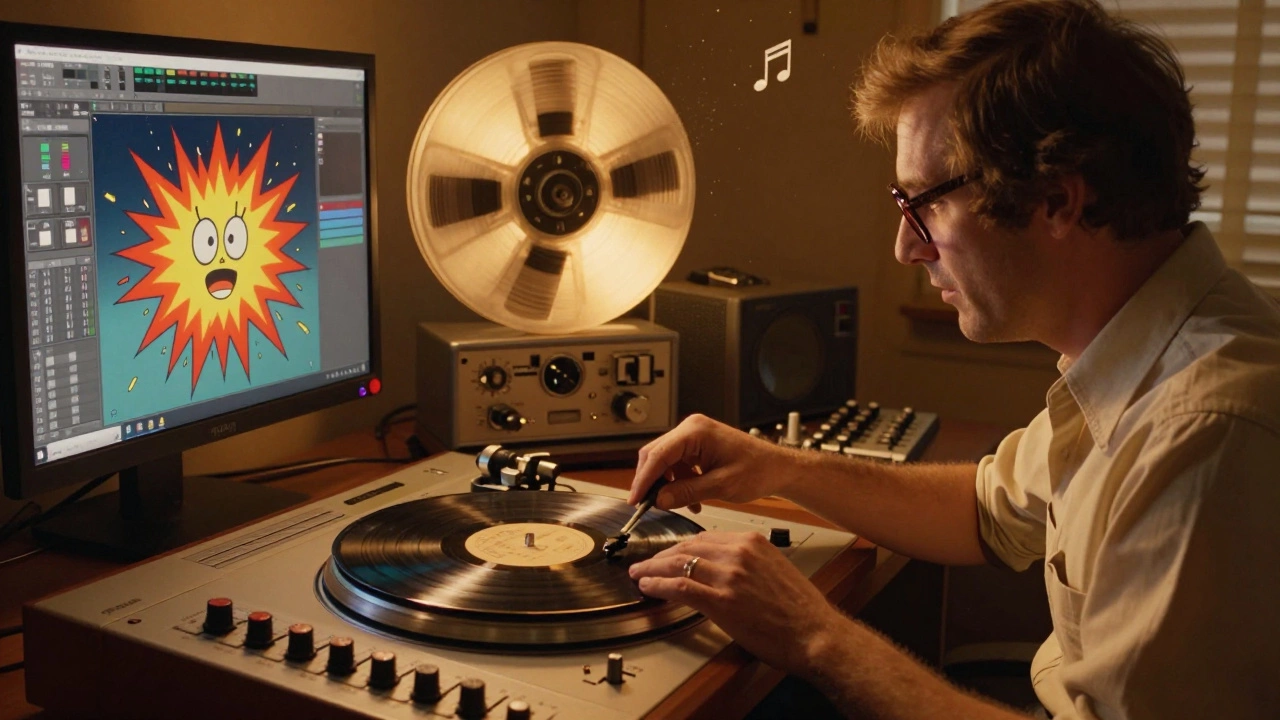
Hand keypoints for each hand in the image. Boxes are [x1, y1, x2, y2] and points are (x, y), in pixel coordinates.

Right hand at [628, 414, 790, 510]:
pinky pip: (677, 465)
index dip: (643, 479)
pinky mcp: (697, 447)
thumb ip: (687, 492)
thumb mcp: (721, 486)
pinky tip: (692, 500)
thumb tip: (659, 500)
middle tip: (648, 506)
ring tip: (683, 505)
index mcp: (696, 432)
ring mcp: (693, 436)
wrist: (778, 468)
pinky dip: (679, 483)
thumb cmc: (758, 471)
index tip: (635, 500)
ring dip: (668, 485)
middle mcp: (691, 429)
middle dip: (652, 482)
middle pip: (656, 455)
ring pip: (665, 462)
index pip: (658, 455)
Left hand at [629, 530, 849, 675]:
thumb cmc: (800, 609)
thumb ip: (747, 563)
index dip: (680, 546)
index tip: (669, 553)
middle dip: (661, 555)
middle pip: (687, 546)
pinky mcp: (721, 601)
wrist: (815, 633)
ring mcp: (729, 576)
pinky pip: (680, 587)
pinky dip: (658, 585)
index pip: (705, 537)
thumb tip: (722, 568)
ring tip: (640, 574)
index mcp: (752, 542)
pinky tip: (648, 587)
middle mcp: (739, 553)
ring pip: (678, 563)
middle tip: (647, 563)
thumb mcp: (774, 569)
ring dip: (653, 569)